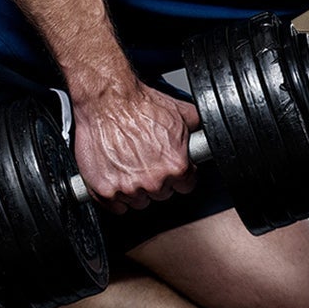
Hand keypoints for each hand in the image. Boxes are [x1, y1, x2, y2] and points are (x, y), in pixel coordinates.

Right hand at [70, 83, 202, 212]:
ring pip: (139, 202)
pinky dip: (115, 196)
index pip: (186, 186)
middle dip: (157, 181)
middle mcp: (154, 181)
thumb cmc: (138, 105)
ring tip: (129, 166)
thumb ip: (196, 132)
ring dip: (136, 189)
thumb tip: (203, 137)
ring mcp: (128, 187)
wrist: (106, 100)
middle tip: (147, 161)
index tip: (171, 168)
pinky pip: (115, 206)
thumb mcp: (181, 113)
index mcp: (176, 166)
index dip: (180, 175)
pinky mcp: (104, 189)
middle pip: (162, 194)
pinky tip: (116, 178)